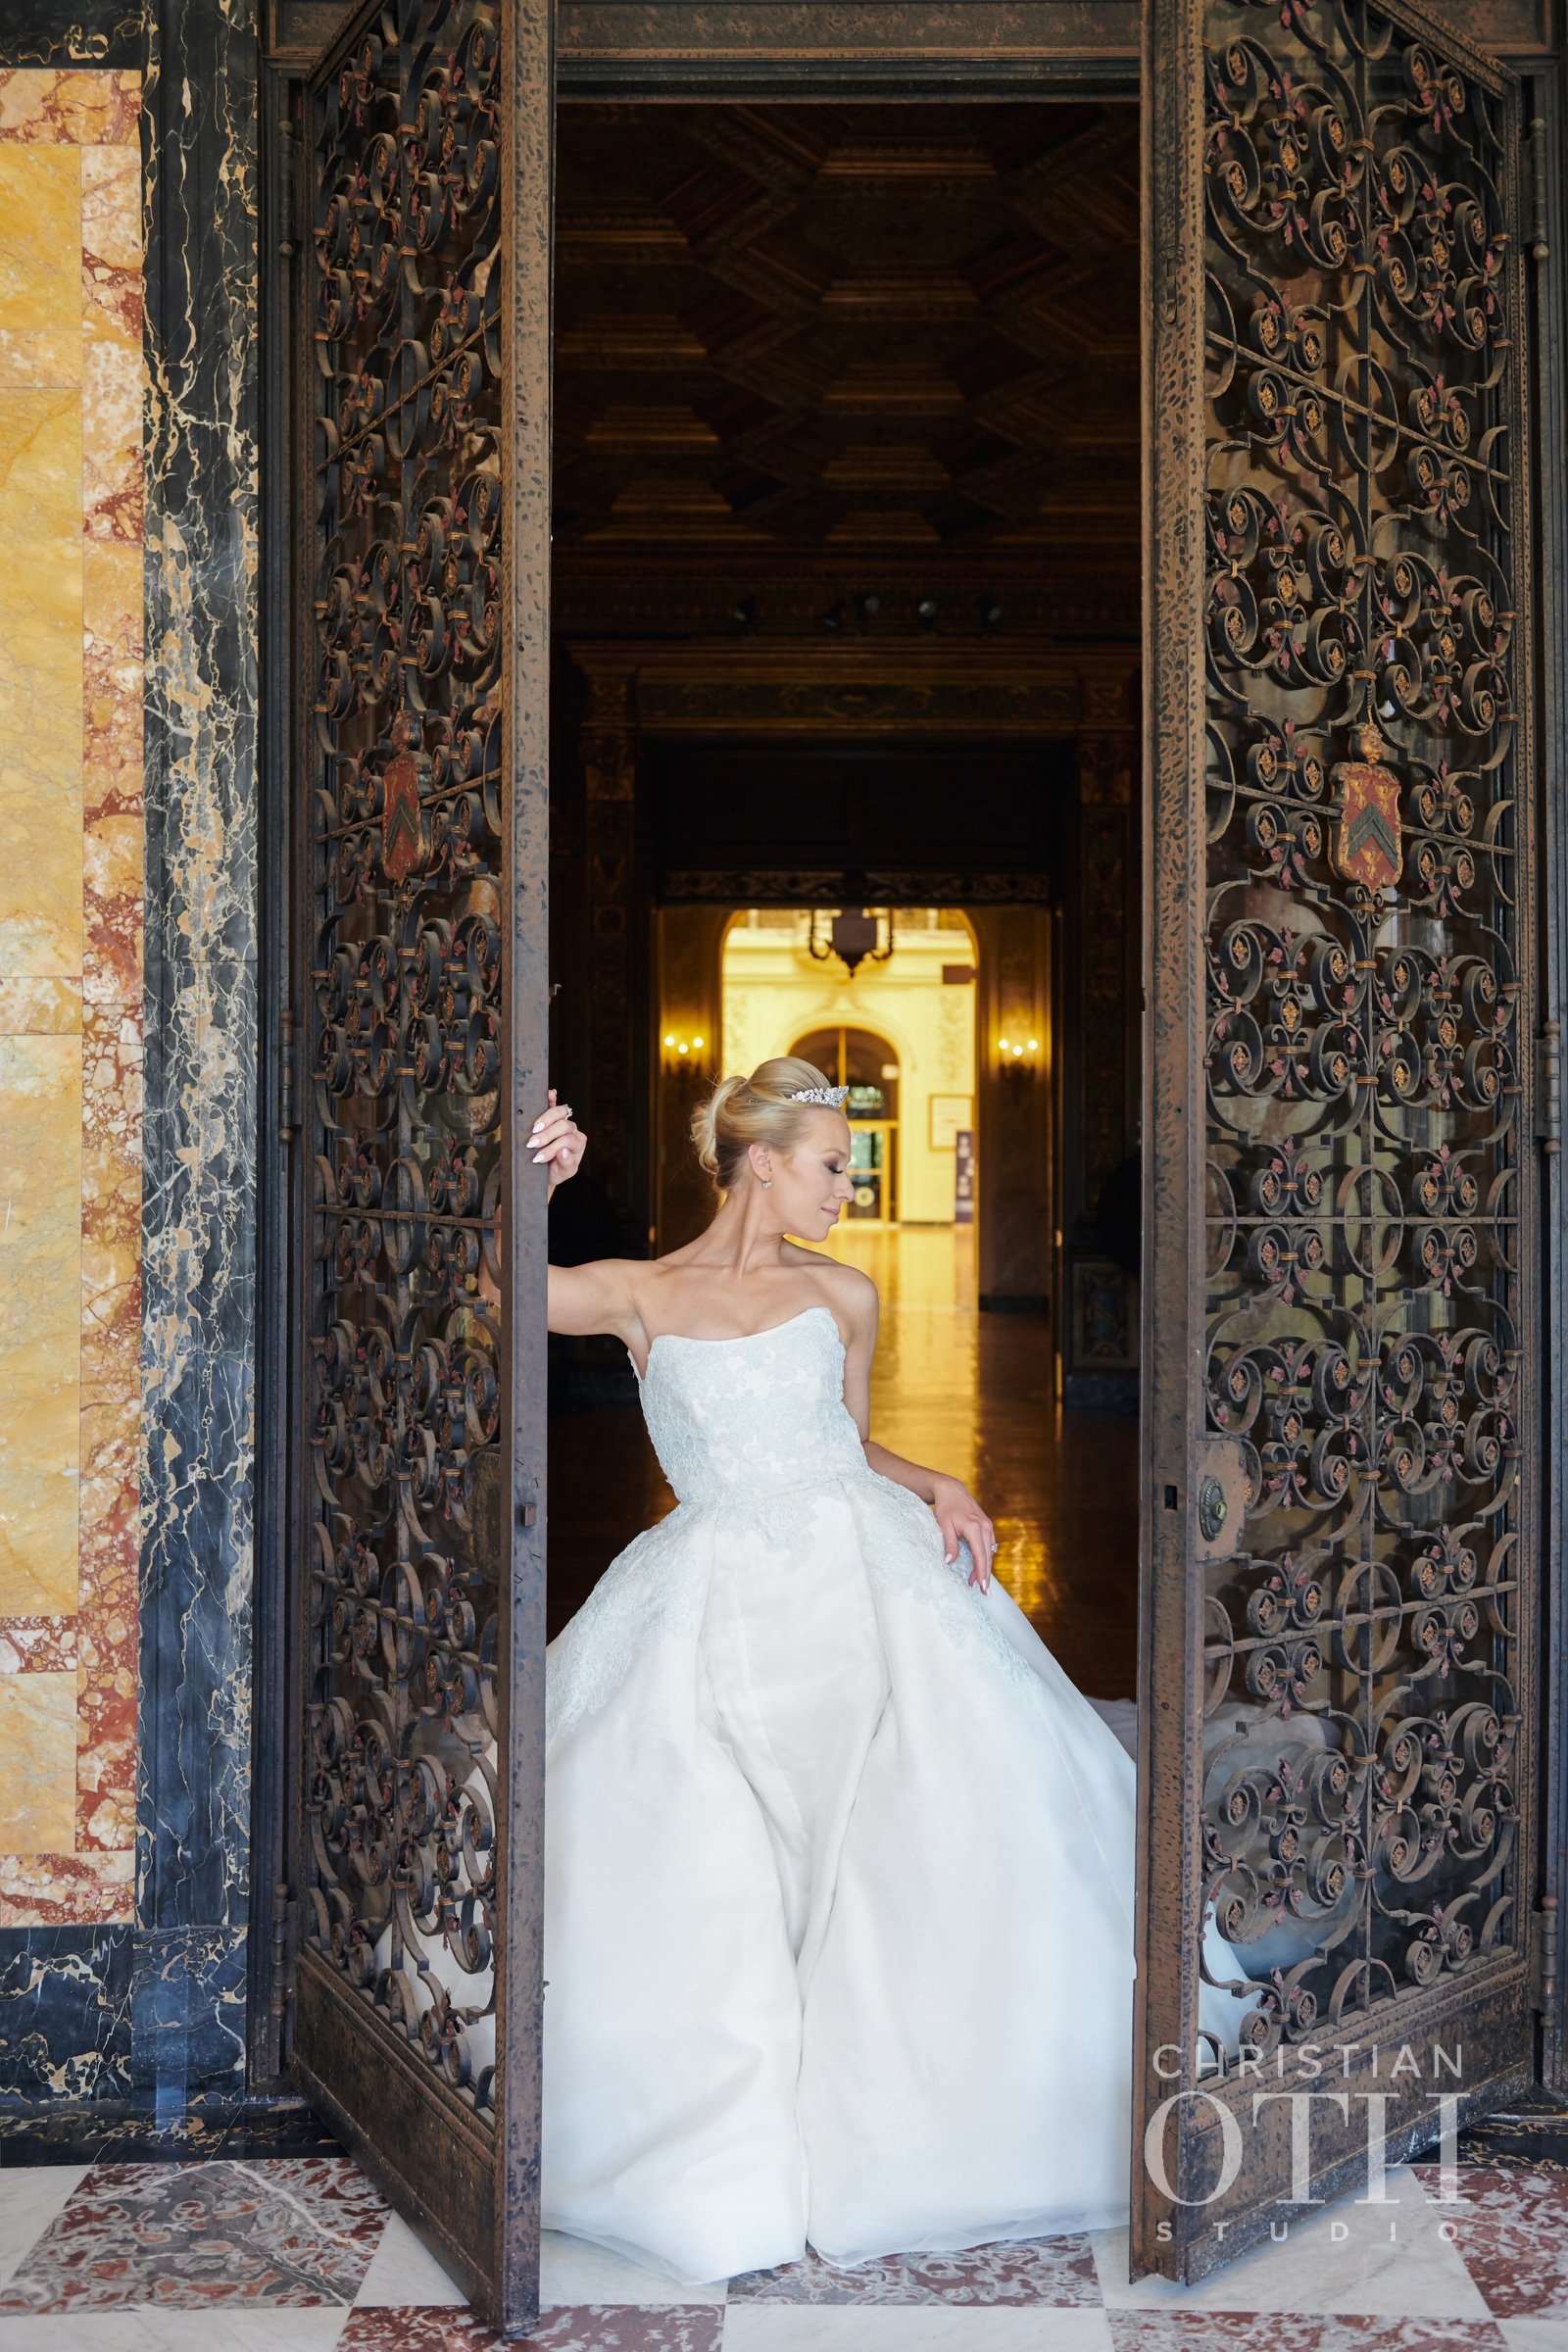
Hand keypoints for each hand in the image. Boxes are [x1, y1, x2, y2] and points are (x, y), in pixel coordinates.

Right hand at [530, 1088, 585, 1196]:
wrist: (546, 1171)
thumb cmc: (556, 1171)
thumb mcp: (564, 1173)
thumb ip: (566, 1164)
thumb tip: (563, 1151)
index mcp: (578, 1142)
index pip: (567, 1140)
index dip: (553, 1148)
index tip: (538, 1157)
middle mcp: (572, 1130)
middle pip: (563, 1125)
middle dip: (546, 1135)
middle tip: (532, 1144)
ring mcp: (562, 1121)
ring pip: (559, 1113)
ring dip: (545, 1119)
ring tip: (533, 1130)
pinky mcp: (551, 1117)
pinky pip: (553, 1105)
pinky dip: (551, 1099)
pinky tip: (550, 1094)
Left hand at [930, 1473, 995, 1592]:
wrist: (952, 1490)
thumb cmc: (945, 1508)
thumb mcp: (944, 1526)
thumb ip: (949, 1544)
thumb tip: (949, 1562)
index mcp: (974, 1527)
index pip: (980, 1555)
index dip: (981, 1572)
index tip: (982, 1586)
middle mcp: (984, 1527)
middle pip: (988, 1556)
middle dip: (985, 1574)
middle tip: (983, 1592)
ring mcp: (987, 1525)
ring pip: (990, 1551)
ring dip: (984, 1566)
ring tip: (977, 1582)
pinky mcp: (987, 1525)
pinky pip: (988, 1545)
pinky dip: (985, 1557)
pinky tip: (979, 1566)